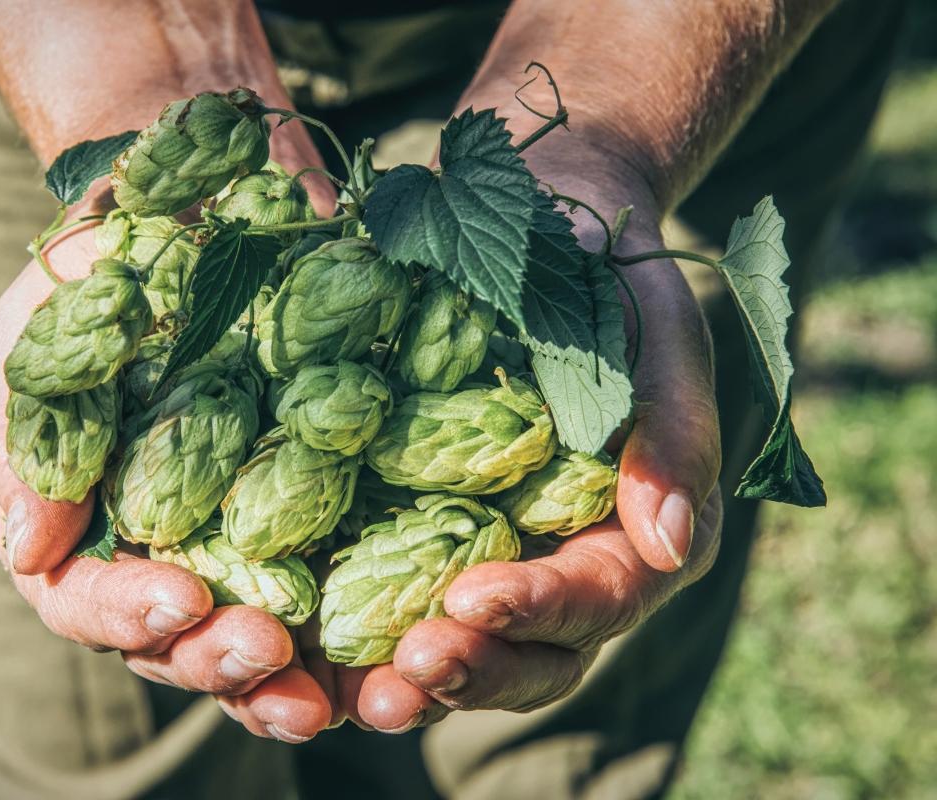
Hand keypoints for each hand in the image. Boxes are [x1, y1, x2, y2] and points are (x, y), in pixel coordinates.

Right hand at [0, 164, 335, 743]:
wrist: (197, 209)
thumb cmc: (105, 269)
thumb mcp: (46, 331)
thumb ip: (32, 432)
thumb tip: (31, 548)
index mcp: (82, 515)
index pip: (79, 595)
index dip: (121, 611)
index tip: (179, 598)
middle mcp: (155, 547)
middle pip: (170, 642)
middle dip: (212, 660)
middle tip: (264, 652)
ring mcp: (234, 543)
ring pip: (246, 643)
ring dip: (279, 680)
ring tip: (319, 696)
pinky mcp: (310, 524)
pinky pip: (328, 600)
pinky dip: (346, 640)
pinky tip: (385, 659)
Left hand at [310, 166, 724, 729]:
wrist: (543, 239)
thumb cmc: (613, 284)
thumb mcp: (659, 338)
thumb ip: (674, 435)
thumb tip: (665, 544)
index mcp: (636, 532)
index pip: (602, 596)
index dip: (543, 609)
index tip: (475, 597)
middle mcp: (569, 564)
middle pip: (535, 655)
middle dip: (476, 669)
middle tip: (411, 666)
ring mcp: (498, 556)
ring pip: (468, 648)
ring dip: (417, 677)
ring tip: (359, 688)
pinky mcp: (429, 534)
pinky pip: (400, 600)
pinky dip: (364, 634)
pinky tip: (313, 641)